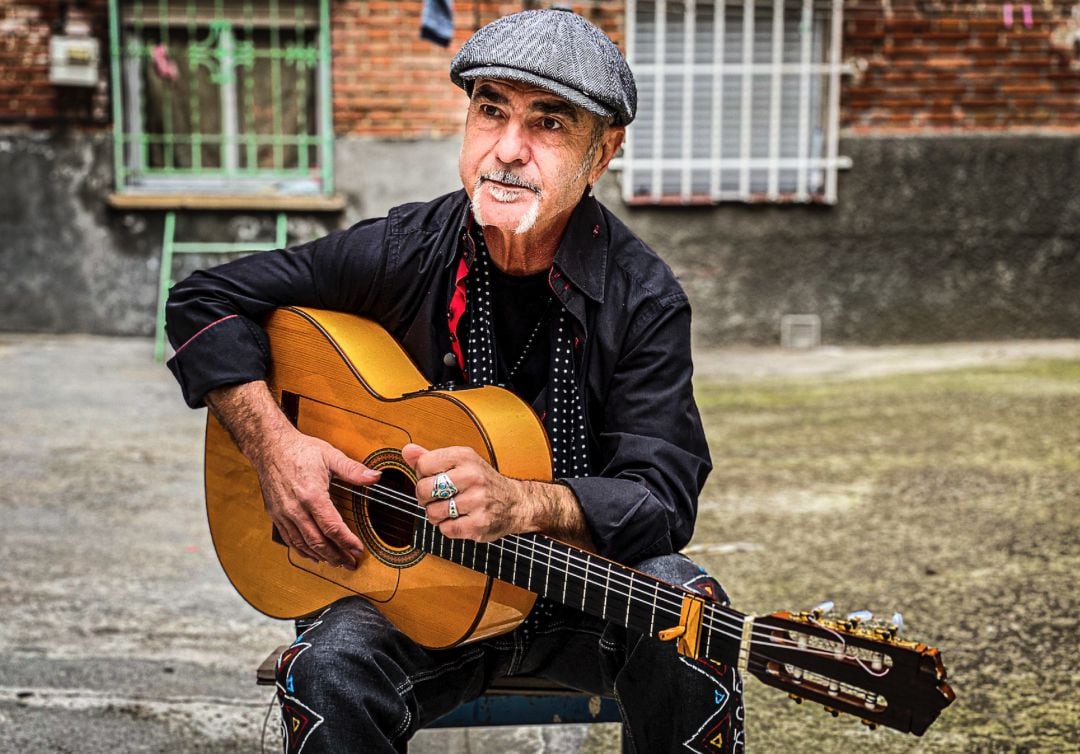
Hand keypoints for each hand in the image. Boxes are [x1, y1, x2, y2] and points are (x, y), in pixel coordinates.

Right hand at [206, 381, 379, 568]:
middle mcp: (296, 509)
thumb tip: (375, 477)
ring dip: (321, 557)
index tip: (358, 550)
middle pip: (318, 542)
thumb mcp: (330, 455)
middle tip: (350, 564)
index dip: (347, 542)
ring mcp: (283, 514)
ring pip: (303, 545)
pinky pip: (290, 539)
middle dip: (337, 556)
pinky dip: (303, 551)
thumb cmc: (300, 450)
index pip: (332, 527)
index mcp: (312, 495)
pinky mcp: (276, 515)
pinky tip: (314, 555)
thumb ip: (353, 470)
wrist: (270, 447)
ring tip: (337, 563)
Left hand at [402, 443, 529, 541]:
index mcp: (465, 456)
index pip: (423, 464)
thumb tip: (407, 450)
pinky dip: (447, 528)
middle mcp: (472, 476)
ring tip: (448, 510)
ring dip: (435, 515)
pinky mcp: (479, 523)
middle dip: (424, 497)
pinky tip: (458, 520)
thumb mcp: (460, 463)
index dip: (422, 475)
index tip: (434, 478)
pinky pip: (446, 529)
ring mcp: (477, 501)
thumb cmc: (483, 482)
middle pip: (424, 489)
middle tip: (436, 498)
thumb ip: (431, 458)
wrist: (516, 503)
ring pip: (432, 512)